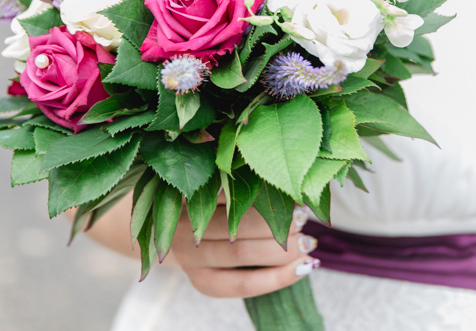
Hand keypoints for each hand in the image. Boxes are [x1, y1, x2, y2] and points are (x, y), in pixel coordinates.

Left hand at [169, 201, 320, 298]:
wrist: (167, 221)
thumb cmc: (214, 247)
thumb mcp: (229, 266)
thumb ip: (258, 265)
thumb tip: (306, 260)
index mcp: (203, 279)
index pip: (243, 284)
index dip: (278, 277)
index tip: (308, 265)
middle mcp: (190, 254)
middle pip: (241, 252)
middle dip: (280, 247)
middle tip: (307, 239)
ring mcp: (184, 223)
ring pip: (234, 222)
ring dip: (272, 219)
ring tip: (300, 217)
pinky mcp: (187, 193)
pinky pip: (226, 191)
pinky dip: (256, 192)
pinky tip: (280, 192)